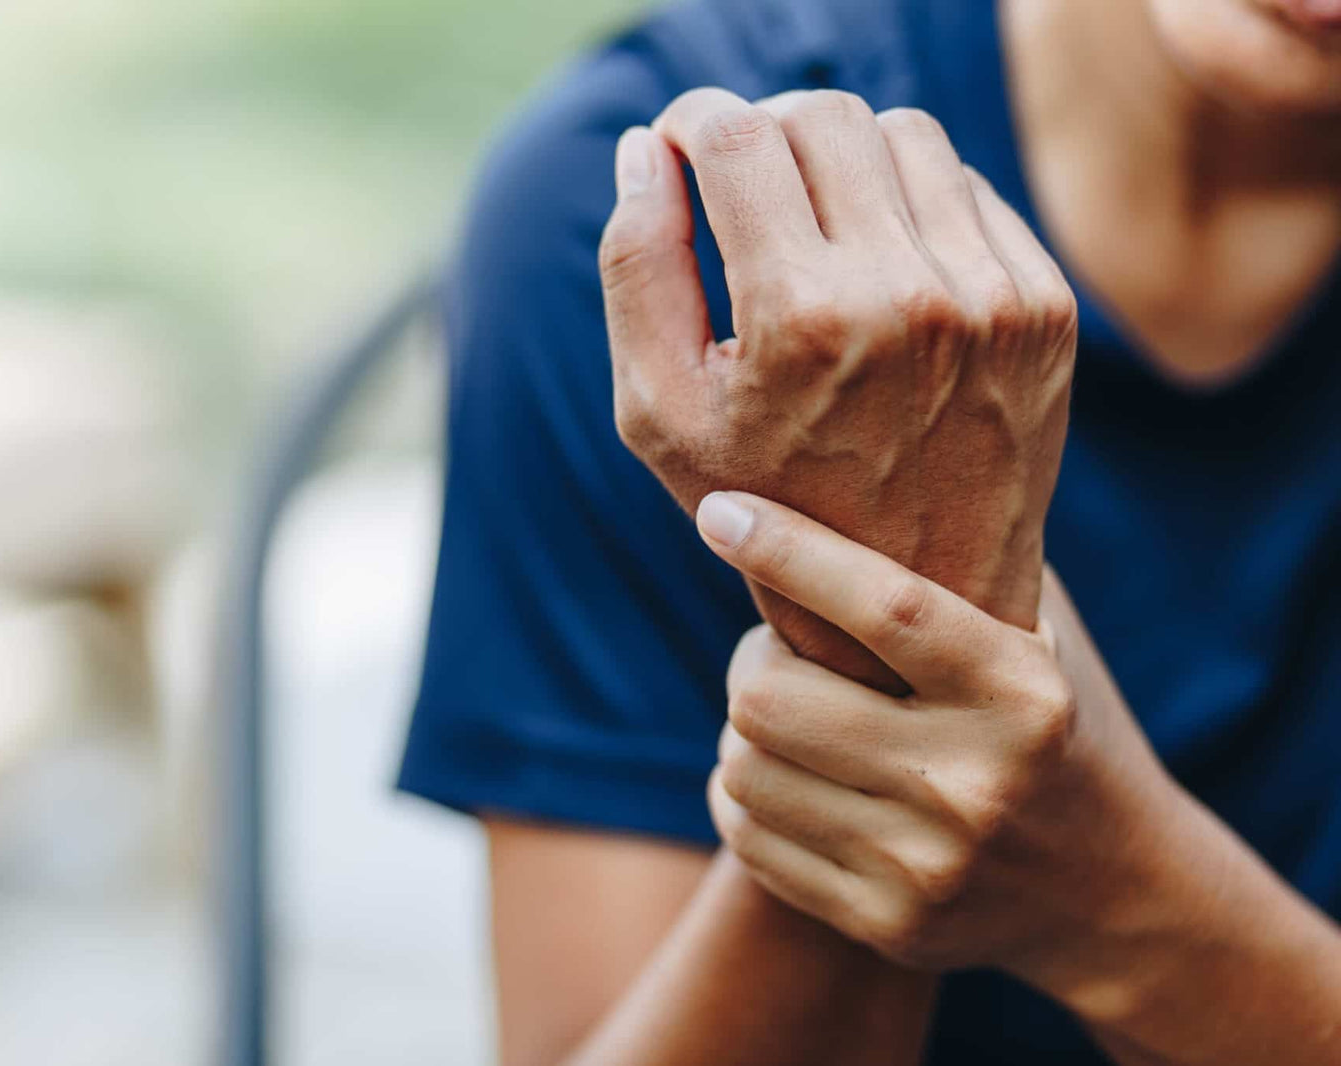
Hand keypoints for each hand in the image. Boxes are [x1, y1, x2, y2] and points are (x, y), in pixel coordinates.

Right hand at [600, 89, 1076, 689]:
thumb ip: (635, 269)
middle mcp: (908, 297)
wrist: (914, 593)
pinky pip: (965, 185)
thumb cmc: (762, 501)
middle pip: (817, 113)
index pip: (733, 136)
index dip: (688, 125)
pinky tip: (878, 264)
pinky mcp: (1043, 305)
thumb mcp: (659, 412)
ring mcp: (991, 297)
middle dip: (760, 131)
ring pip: (901, 132)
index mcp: (801, 321)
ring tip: (809, 225)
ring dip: (838, 157)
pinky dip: (908, 201)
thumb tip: (642, 149)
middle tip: (737, 186)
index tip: (677, 151)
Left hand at [695, 491, 1214, 1016]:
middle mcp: (974, 784)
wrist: (1114, 895)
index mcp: (1023, 694)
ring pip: (741, 767)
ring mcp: (926, 866)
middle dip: (752, 661)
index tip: (721, 511)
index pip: (882, 606)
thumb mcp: (1041, 634)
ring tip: (789, 716)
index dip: (787, 549)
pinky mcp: (885, 923)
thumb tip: (856, 458)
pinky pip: (746, 835)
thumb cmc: (1058, 727)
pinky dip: (745, 793)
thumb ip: (967, 557)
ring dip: (744, 729)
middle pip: (767, 698)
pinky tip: (788, 776)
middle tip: (779, 652)